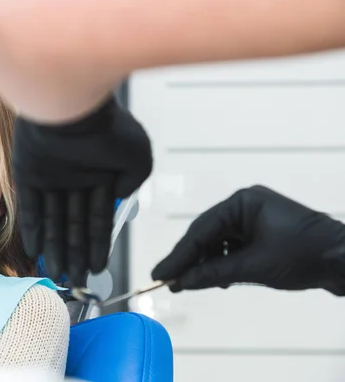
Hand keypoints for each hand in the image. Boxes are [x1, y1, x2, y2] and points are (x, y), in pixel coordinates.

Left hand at [13, 96, 152, 285]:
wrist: (69, 105)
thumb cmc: (106, 127)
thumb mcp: (137, 157)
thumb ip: (133, 181)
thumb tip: (121, 195)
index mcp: (100, 174)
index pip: (97, 218)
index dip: (97, 244)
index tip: (97, 267)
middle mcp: (75, 177)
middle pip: (73, 224)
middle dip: (74, 253)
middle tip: (75, 279)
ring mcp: (50, 176)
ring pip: (53, 221)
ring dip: (55, 248)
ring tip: (58, 273)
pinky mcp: (27, 173)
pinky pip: (30, 208)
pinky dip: (33, 230)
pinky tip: (36, 252)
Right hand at [152, 185, 344, 295]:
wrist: (344, 260)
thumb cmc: (302, 256)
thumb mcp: (253, 266)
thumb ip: (213, 272)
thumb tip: (181, 282)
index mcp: (242, 202)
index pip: (201, 230)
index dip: (179, 254)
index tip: (160, 273)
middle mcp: (244, 205)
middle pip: (206, 234)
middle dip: (190, 259)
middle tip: (168, 279)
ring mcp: (253, 218)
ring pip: (218, 242)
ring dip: (206, 263)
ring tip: (193, 283)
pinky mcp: (261, 232)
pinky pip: (232, 246)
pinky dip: (222, 262)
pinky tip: (217, 278)